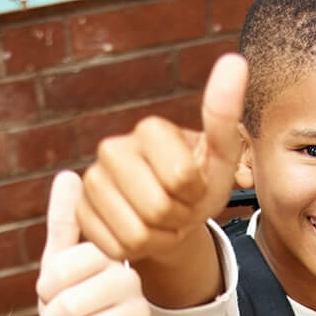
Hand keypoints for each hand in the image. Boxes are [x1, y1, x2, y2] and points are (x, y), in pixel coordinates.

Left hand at [36, 171, 155, 315]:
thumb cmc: (71, 302)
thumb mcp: (59, 262)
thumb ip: (63, 223)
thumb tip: (69, 176)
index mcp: (106, 254)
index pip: (61, 269)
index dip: (47, 288)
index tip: (52, 291)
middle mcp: (129, 279)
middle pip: (71, 305)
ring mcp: (142, 314)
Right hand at [77, 54, 247, 262]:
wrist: (167, 218)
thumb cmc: (197, 186)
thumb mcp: (220, 158)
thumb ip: (225, 116)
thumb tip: (235, 61)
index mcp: (148, 128)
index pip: (181, 178)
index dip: (195, 196)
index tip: (194, 190)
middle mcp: (111, 148)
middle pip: (157, 208)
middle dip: (178, 221)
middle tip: (178, 212)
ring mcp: (91, 181)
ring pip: (136, 234)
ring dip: (159, 240)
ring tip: (162, 225)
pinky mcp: (80, 214)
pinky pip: (116, 249)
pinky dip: (136, 254)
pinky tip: (141, 237)